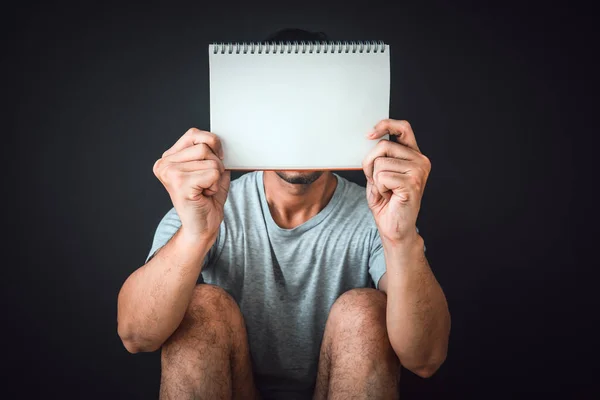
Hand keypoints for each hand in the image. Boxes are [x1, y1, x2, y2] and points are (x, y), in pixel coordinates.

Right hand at [153, 128, 229, 241]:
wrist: (202, 228)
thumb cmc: (207, 200)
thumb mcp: (211, 170)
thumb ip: (213, 152)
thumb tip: (223, 140)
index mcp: (168, 158)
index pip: (194, 134)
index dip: (212, 144)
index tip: (214, 161)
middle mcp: (164, 164)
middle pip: (204, 146)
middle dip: (216, 164)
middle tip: (208, 182)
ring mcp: (170, 173)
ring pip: (210, 160)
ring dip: (216, 176)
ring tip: (206, 189)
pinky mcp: (180, 184)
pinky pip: (213, 173)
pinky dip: (216, 185)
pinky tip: (205, 195)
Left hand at [362, 119, 430, 244]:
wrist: (394, 227)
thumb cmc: (386, 201)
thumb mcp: (378, 173)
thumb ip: (379, 156)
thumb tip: (370, 138)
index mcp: (413, 155)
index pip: (403, 128)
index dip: (385, 125)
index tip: (369, 134)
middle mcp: (420, 160)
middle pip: (383, 146)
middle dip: (371, 164)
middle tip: (379, 182)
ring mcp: (418, 171)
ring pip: (380, 163)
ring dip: (376, 180)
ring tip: (387, 191)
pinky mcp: (413, 183)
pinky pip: (382, 176)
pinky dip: (379, 188)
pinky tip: (389, 196)